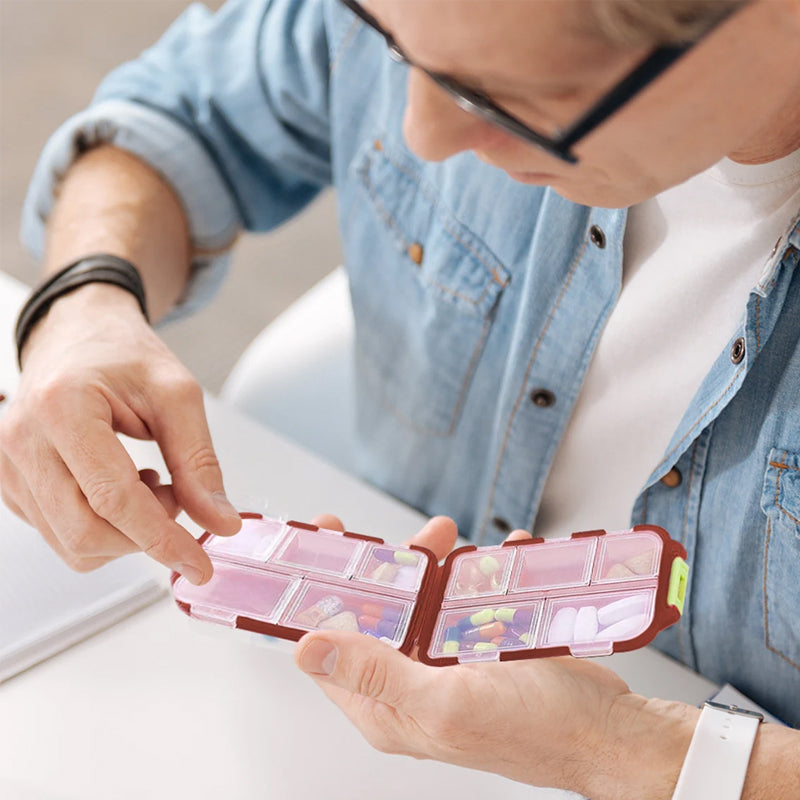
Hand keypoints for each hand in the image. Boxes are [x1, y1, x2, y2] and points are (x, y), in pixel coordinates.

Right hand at [0, 284, 240, 582]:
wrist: (77, 336)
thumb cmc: (123, 356)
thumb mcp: (177, 395)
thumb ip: (199, 462)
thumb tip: (221, 523)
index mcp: (62, 407)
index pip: (113, 499)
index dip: (162, 540)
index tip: (199, 566)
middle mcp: (22, 441)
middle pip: (86, 533)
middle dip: (145, 535)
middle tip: (177, 495)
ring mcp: (8, 467)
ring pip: (73, 544)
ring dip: (126, 532)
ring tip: (149, 482)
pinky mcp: (11, 484)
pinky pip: (61, 535)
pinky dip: (104, 526)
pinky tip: (120, 486)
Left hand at [297, 515, 694, 797]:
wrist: (609, 732)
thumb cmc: (535, 731)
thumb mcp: (447, 701)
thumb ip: (376, 674)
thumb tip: (305, 650)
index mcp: (388, 705)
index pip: (330, 645)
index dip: (318, 593)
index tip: (320, 544)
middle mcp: (412, 684)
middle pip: (378, 614)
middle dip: (384, 567)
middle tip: (384, 530)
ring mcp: (448, 664)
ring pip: (423, 600)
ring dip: (433, 564)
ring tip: (447, 535)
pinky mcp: (483, 647)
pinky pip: (467, 599)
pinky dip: (477, 573)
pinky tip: (496, 555)